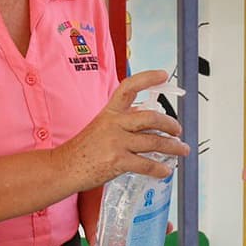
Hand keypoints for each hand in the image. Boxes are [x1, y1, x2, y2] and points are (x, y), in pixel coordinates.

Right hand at [53, 69, 189, 192]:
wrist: (63, 167)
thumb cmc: (83, 149)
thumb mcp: (102, 126)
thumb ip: (124, 122)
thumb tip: (150, 124)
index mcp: (110, 112)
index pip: (129, 87)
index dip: (147, 78)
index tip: (163, 75)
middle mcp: (114, 124)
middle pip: (151, 118)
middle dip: (170, 124)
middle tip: (178, 130)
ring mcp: (116, 142)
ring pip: (154, 142)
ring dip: (173, 147)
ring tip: (182, 150)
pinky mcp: (117, 161)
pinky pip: (146, 164)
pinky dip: (160, 168)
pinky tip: (166, 170)